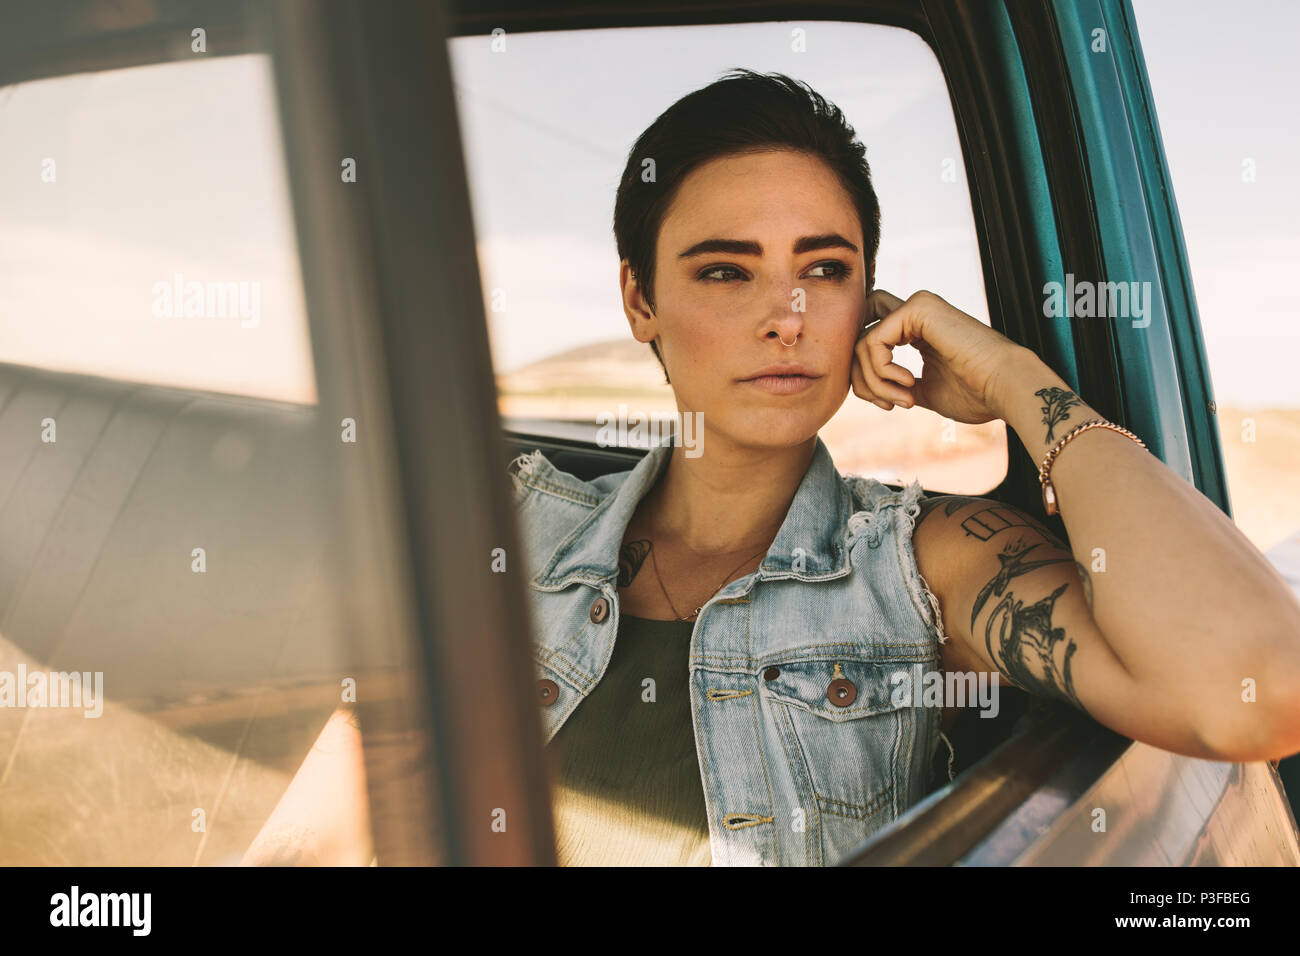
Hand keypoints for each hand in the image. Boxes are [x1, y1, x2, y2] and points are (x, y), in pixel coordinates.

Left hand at [850, 289, 1030, 422]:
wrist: (1005, 387)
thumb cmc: (975, 394)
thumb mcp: (924, 392)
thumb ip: (897, 384)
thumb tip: (871, 390)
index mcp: (918, 329)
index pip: (869, 341)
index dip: (866, 376)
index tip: (887, 405)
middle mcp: (914, 312)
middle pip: (857, 338)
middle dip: (861, 377)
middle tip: (886, 404)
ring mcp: (916, 306)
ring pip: (861, 342)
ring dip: (875, 381)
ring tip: (905, 399)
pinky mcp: (917, 308)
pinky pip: (872, 340)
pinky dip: (882, 370)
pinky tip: (908, 384)